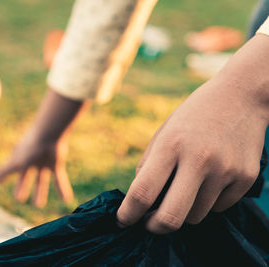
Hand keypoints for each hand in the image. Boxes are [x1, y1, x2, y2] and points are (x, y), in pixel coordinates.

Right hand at [0, 131, 73, 207]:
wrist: (49, 134)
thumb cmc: (30, 148)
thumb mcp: (15, 163)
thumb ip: (2, 173)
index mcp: (19, 160)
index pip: (13, 174)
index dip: (11, 183)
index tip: (12, 194)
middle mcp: (31, 162)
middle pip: (26, 178)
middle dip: (23, 187)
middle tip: (20, 199)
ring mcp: (43, 163)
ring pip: (41, 180)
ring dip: (40, 192)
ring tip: (38, 205)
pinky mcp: (56, 164)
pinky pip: (59, 179)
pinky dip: (62, 189)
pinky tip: (66, 200)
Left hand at [117, 34, 268, 232]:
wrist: (242, 96)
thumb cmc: (194, 116)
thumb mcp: (164, 132)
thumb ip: (149, 165)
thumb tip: (139, 200)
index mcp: (171, 144)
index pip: (143, 192)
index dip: (128, 213)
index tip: (122, 222)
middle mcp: (199, 159)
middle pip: (171, 217)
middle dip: (155, 228)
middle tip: (149, 225)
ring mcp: (225, 170)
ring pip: (195, 216)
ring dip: (184, 211)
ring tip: (186, 187)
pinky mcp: (246, 178)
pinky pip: (219, 208)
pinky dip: (208, 202)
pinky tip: (210, 179)